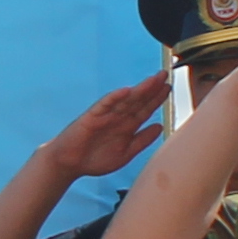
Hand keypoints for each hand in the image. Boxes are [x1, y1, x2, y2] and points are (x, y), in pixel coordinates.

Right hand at [39, 77, 170, 180]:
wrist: (68, 164)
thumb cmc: (94, 159)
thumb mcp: (125, 153)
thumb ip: (142, 140)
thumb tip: (160, 127)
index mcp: (127, 126)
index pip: (145, 109)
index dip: (157, 98)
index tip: (169, 87)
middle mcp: (118, 118)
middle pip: (138, 101)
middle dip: (152, 88)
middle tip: (165, 74)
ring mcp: (105, 116)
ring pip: (125, 100)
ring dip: (139, 90)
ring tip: (152, 80)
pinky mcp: (91, 117)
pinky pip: (104, 105)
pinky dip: (114, 98)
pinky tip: (126, 91)